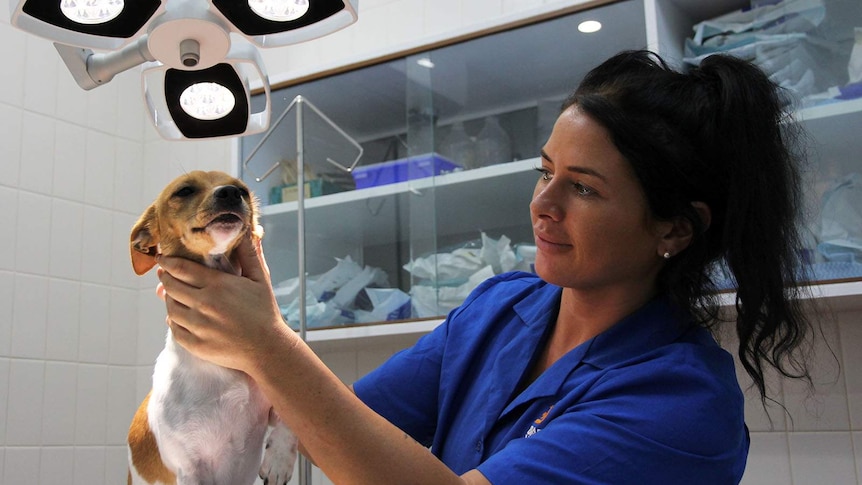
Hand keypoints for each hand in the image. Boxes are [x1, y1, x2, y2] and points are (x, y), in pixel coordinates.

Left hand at [157, 232, 291, 372]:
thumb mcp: (260, 279)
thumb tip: (245, 230)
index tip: (163, 257)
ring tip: (171, 293)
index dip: (168, 261)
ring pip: (170, 307)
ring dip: (168, 298)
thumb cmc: (265, 312)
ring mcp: (198, 326)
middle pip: (171, 286)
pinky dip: (172, 320)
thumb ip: (249, 254)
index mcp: (218, 285)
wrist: (267, 348)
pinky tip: (177, 316)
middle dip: (165, 277)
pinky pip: (174, 328)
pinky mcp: (195, 344)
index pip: (181, 268)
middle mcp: (204, 304)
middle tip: (164, 273)